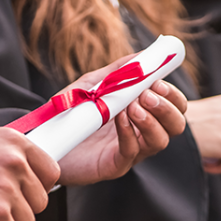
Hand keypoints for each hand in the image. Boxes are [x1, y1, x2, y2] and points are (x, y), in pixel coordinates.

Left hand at [55, 59, 187, 185]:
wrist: (45, 143)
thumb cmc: (71, 114)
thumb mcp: (93, 86)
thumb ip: (118, 71)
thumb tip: (143, 55)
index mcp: (143, 115)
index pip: (175, 108)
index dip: (173, 95)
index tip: (159, 81)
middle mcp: (142, 135)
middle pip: (176, 126)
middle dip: (167, 108)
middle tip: (147, 95)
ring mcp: (130, 152)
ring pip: (160, 141)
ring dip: (151, 121)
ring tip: (132, 106)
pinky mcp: (114, 165)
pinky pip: (132, 151)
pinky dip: (129, 132)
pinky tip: (120, 118)